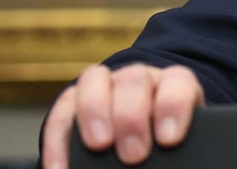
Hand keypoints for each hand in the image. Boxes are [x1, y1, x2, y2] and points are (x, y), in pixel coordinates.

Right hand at [41, 63, 203, 168]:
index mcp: (173, 83)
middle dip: (131, 117)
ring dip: (94, 114)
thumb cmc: (166, 134)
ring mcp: (105, 83)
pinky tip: (60, 167)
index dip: (173, 106)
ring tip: (98, 147)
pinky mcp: (72, 100)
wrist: (146, 127)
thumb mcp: (176, 135)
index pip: (177, 81)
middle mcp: (139, 77)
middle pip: (134, 80)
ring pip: (95, 80)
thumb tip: (166, 158)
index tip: (169, 140)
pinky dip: (58, 140)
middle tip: (134, 156)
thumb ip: (173, 143)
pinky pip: (61, 111)